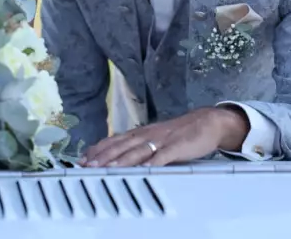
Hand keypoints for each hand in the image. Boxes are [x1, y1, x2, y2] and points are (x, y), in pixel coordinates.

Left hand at [81, 106, 249, 166]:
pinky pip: (162, 157)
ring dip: (120, 160)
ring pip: (137, 151)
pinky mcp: (176, 147)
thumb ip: (139, 146)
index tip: (83, 159)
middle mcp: (147, 134)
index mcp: (141, 133)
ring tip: (106, 168)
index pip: (114, 140)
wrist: (207, 121)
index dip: (98, 150)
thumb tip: (120, 155)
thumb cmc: (180, 132)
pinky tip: (143, 169)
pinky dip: (151, 163)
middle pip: (120, 146)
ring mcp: (161, 140)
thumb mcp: (155, 136)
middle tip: (87, 165)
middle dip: (102, 156)